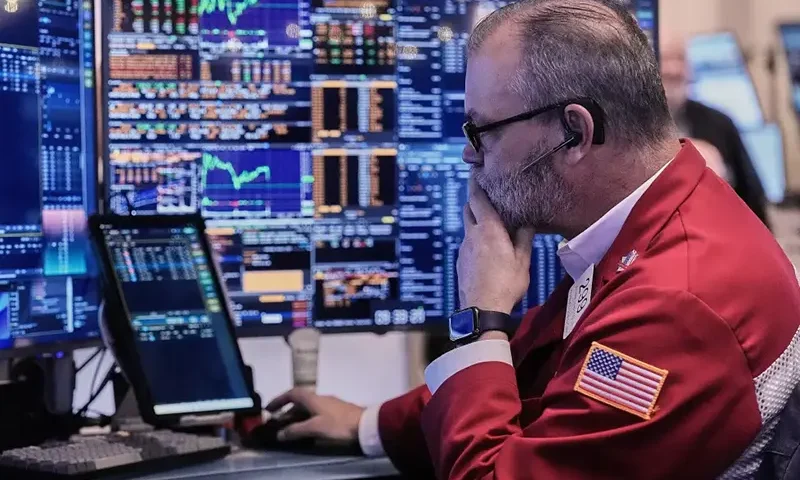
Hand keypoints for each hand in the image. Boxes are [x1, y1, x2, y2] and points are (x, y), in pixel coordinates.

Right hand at [265, 388, 364, 444]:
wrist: (365, 425)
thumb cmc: (338, 424)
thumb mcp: (315, 428)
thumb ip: (296, 430)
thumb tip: (280, 434)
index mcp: (313, 398)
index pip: (292, 394)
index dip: (279, 399)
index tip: (269, 408)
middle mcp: (320, 398)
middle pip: (299, 401)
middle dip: (286, 411)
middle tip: (278, 422)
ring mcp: (329, 404)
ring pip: (308, 408)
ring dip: (297, 416)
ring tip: (290, 428)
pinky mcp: (336, 412)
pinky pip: (315, 412)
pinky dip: (307, 419)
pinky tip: (308, 429)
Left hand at [458, 177, 535, 314]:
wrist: (481, 309)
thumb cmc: (505, 284)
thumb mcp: (522, 260)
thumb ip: (524, 238)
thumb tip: (528, 222)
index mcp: (488, 229)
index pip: (477, 198)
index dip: (475, 183)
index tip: (475, 171)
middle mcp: (472, 234)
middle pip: (468, 208)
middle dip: (475, 199)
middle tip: (487, 195)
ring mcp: (463, 248)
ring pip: (467, 226)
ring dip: (476, 220)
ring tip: (490, 222)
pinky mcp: (460, 261)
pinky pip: (467, 242)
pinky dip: (475, 237)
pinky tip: (486, 247)